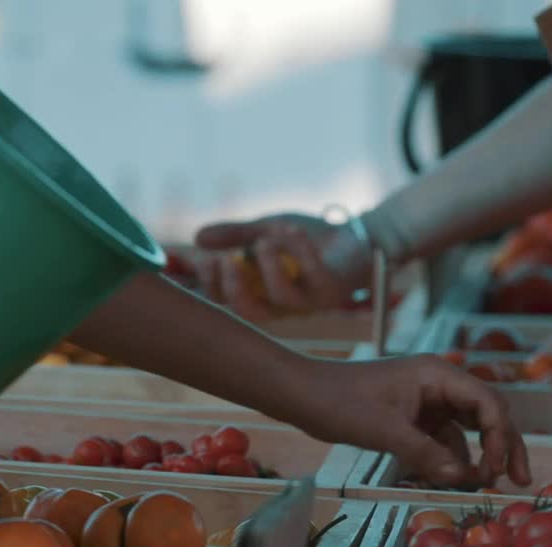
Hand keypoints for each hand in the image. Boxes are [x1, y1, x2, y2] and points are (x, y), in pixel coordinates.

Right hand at [192, 213, 370, 320]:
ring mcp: (309, 301)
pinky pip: (313, 274)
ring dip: (268, 266)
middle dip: (232, 289)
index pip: (225, 303)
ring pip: (281, 298)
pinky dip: (298, 248)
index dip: (207, 287)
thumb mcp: (264, 231)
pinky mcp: (333, 289)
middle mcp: (282, 307)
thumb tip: (196, 237)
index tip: (198, 260)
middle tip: (225, 261)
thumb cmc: (307, 240)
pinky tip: (291, 229)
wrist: (355, 237)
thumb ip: (234, 234)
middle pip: (249, 313)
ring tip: (265, 241)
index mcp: (260, 296)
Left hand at [288, 354, 530, 487]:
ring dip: (481, 455)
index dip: (501, 437)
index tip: (497, 469)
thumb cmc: (340, 402)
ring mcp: (429, 401)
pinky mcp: (416, 418)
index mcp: (439, 374)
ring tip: (486, 484)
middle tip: (521, 479)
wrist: (304, 395)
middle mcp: (441, 384)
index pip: (488, 403)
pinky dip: (453, 459)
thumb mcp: (385, 432)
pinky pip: (447, 439)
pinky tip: (454, 480)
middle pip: (489, 414)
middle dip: (505, 446)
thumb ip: (426, 454)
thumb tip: (462, 477)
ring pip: (470, 429)